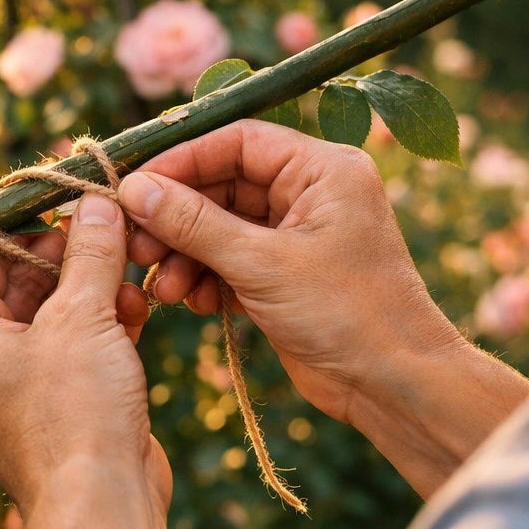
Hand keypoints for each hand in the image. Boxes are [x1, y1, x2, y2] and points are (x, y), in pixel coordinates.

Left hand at [0, 192, 168, 514]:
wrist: (101, 508)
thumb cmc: (75, 413)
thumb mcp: (84, 316)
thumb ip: (91, 252)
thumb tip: (96, 200)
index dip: (26, 227)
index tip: (70, 204)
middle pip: (16, 286)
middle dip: (69, 260)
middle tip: (111, 232)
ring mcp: (8, 392)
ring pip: (48, 320)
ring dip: (91, 293)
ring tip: (131, 276)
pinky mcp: (47, 412)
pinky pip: (66, 354)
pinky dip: (98, 330)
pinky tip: (136, 310)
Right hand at [118, 119, 464, 424]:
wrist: (394, 386)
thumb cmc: (347, 313)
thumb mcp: (262, 264)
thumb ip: (194, 223)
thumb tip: (135, 189)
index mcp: (322, 170)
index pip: (237, 142)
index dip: (182, 161)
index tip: (135, 187)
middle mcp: (309, 194)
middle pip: (221, 186)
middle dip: (176, 218)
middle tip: (136, 244)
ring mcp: (295, 235)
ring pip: (218, 227)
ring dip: (185, 254)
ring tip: (164, 288)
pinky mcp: (283, 274)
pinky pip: (228, 260)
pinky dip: (205, 278)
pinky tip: (193, 302)